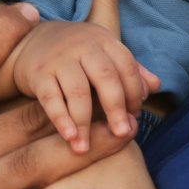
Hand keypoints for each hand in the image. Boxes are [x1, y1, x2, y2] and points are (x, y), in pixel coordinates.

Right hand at [10, 17, 156, 149]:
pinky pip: (50, 98)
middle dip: (116, 108)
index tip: (135, 116)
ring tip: (87, 148)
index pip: (127, 66)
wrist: (31, 40)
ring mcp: (59, 59)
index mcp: (105, 41)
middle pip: (105, 77)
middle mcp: (83, 46)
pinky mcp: (38, 73)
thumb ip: (131, 70)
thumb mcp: (104, 53)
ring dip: (85, 122)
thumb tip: (156, 87)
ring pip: (77, 91)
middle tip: (121, 134)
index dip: (135, 92)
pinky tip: (70, 137)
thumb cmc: (77, 53)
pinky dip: (60, 119)